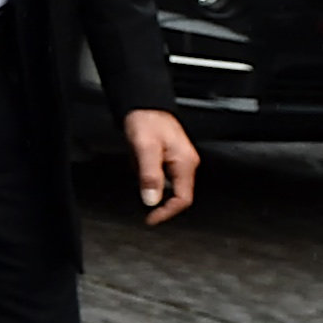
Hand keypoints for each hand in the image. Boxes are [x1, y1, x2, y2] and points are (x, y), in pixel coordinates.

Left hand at [124, 106, 200, 221]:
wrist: (143, 104)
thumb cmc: (147, 120)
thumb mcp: (145, 149)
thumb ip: (149, 176)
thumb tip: (151, 200)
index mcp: (185, 163)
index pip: (183, 199)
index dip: (167, 212)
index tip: (151, 219)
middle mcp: (186, 163)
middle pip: (175, 193)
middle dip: (154, 192)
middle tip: (138, 183)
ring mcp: (179, 160)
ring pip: (164, 184)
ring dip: (148, 180)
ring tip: (136, 160)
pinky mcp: (169, 157)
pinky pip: (158, 173)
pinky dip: (146, 171)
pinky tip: (138, 157)